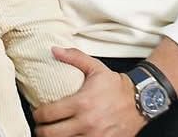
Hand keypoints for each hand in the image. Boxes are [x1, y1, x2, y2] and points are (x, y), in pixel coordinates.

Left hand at [32, 48, 146, 136]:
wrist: (141, 101)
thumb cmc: (117, 86)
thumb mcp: (96, 67)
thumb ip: (74, 57)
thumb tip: (54, 50)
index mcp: (82, 103)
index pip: (48, 114)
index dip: (38, 115)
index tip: (37, 113)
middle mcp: (87, 122)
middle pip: (52, 134)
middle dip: (41, 130)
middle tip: (41, 126)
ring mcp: (95, 136)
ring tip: (52, 133)